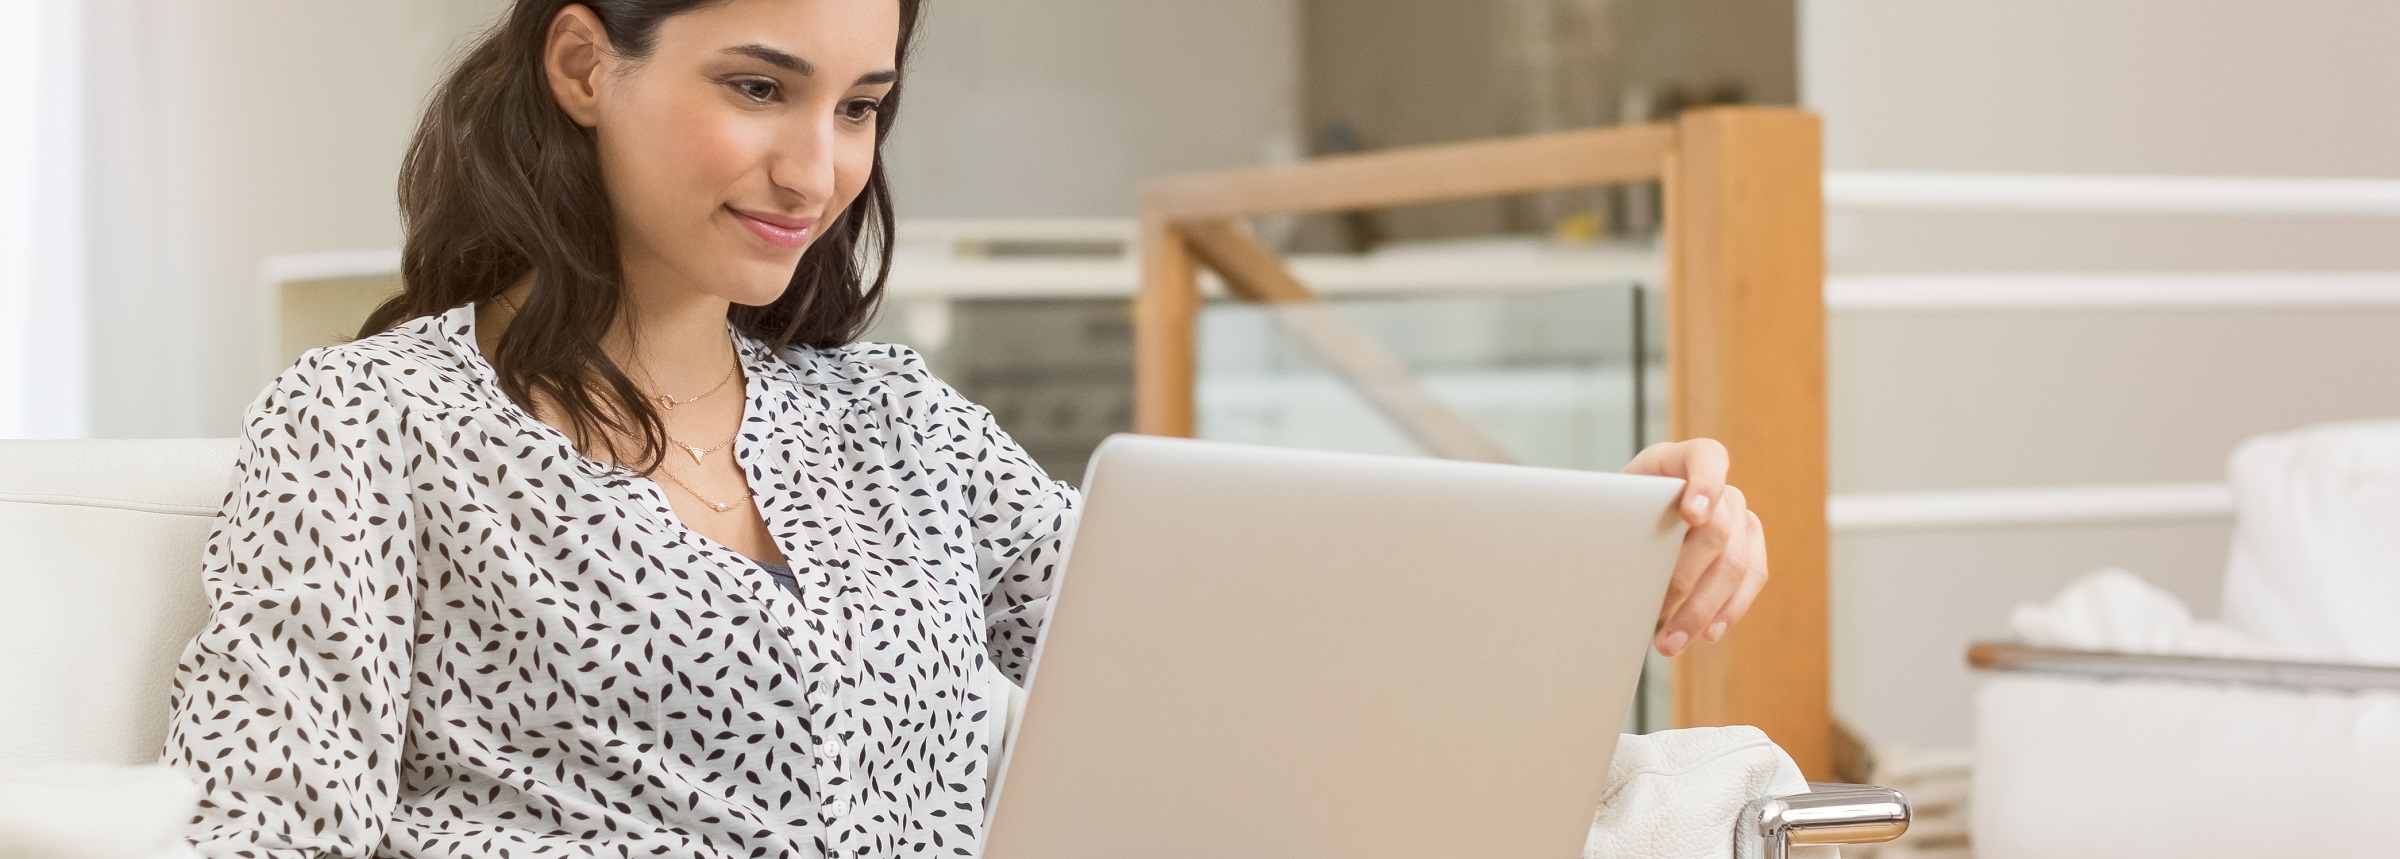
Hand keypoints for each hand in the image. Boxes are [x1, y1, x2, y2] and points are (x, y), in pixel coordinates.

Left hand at [1622, 439, 1767, 656]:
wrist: (1634, 518)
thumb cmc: (1617, 511)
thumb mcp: (1608, 505)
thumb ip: (1611, 515)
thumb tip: (1597, 550)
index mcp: (1679, 460)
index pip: (1707, 458)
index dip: (1705, 483)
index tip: (1692, 514)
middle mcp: (1719, 485)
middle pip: (1717, 529)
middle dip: (1685, 577)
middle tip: (1654, 612)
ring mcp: (1740, 514)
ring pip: (1736, 563)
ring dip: (1702, 609)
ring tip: (1670, 644)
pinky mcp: (1750, 544)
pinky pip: (1752, 578)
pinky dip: (1729, 610)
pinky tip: (1707, 634)